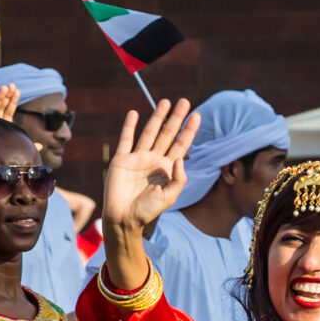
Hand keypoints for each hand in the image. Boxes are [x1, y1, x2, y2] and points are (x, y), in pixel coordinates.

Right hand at [100, 98, 199, 238]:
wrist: (123, 219)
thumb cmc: (147, 211)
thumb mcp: (169, 197)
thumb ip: (178, 179)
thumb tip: (180, 158)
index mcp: (167, 169)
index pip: (181, 145)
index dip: (189, 130)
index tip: (197, 115)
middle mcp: (154, 160)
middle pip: (167, 134)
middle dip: (176, 118)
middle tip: (185, 101)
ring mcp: (138, 158)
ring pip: (150, 132)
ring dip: (157, 117)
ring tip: (165, 101)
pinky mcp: (122, 159)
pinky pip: (126, 139)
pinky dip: (129, 126)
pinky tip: (134, 113)